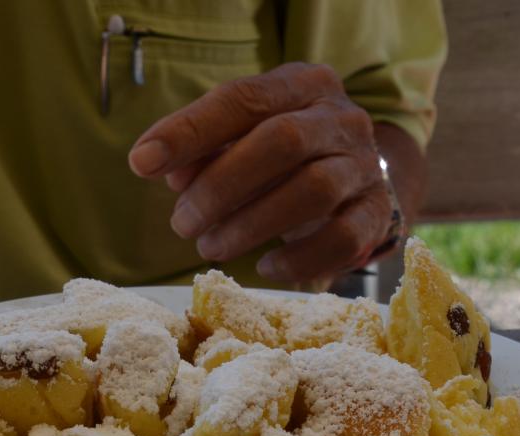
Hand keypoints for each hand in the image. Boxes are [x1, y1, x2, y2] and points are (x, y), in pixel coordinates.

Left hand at [128, 62, 391, 282]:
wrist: (355, 176)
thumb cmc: (284, 154)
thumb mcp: (243, 136)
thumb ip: (203, 148)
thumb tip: (161, 168)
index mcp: (304, 84)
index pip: (243, 98)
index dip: (189, 131)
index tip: (142, 163)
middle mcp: (342, 119)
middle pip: (282, 142)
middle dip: (221, 187)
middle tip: (182, 223)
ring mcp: (365, 167)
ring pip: (314, 192)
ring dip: (251, 225)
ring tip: (211, 246)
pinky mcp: (377, 214)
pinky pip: (342, 240)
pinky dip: (298, 259)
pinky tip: (265, 267)